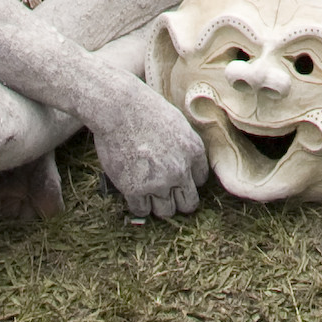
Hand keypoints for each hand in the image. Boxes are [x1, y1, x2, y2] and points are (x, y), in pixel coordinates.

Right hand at [92, 82, 207, 218]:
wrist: (120, 110)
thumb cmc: (146, 111)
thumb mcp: (178, 125)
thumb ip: (185, 148)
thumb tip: (185, 165)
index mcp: (194, 151)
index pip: (201, 180)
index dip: (188, 179)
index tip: (177, 176)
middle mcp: (180, 171)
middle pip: (189, 203)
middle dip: (179, 200)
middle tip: (167, 194)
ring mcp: (158, 182)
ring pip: (166, 211)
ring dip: (159, 205)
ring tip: (150, 193)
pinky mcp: (135, 189)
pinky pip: (142, 211)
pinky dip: (139, 206)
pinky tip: (135, 194)